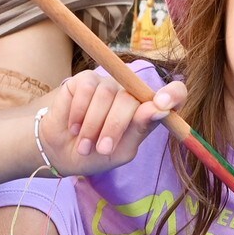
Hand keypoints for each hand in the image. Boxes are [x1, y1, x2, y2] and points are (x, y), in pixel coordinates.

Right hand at [40, 68, 186, 171]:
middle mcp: (130, 94)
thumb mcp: (122, 151)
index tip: (162, 106)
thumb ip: (140, 130)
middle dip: (114, 127)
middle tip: (101, 149)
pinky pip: (87, 89)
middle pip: (131, 99)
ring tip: (84, 145)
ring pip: (107, 94)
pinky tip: (74, 128)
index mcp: (146, 112)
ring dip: (93, 125)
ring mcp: (108, 84)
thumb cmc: (95, 154)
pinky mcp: (85, 80)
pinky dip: (79, 113)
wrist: (61, 154)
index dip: (172, 95)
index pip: (173, 95)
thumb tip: (159, 108)